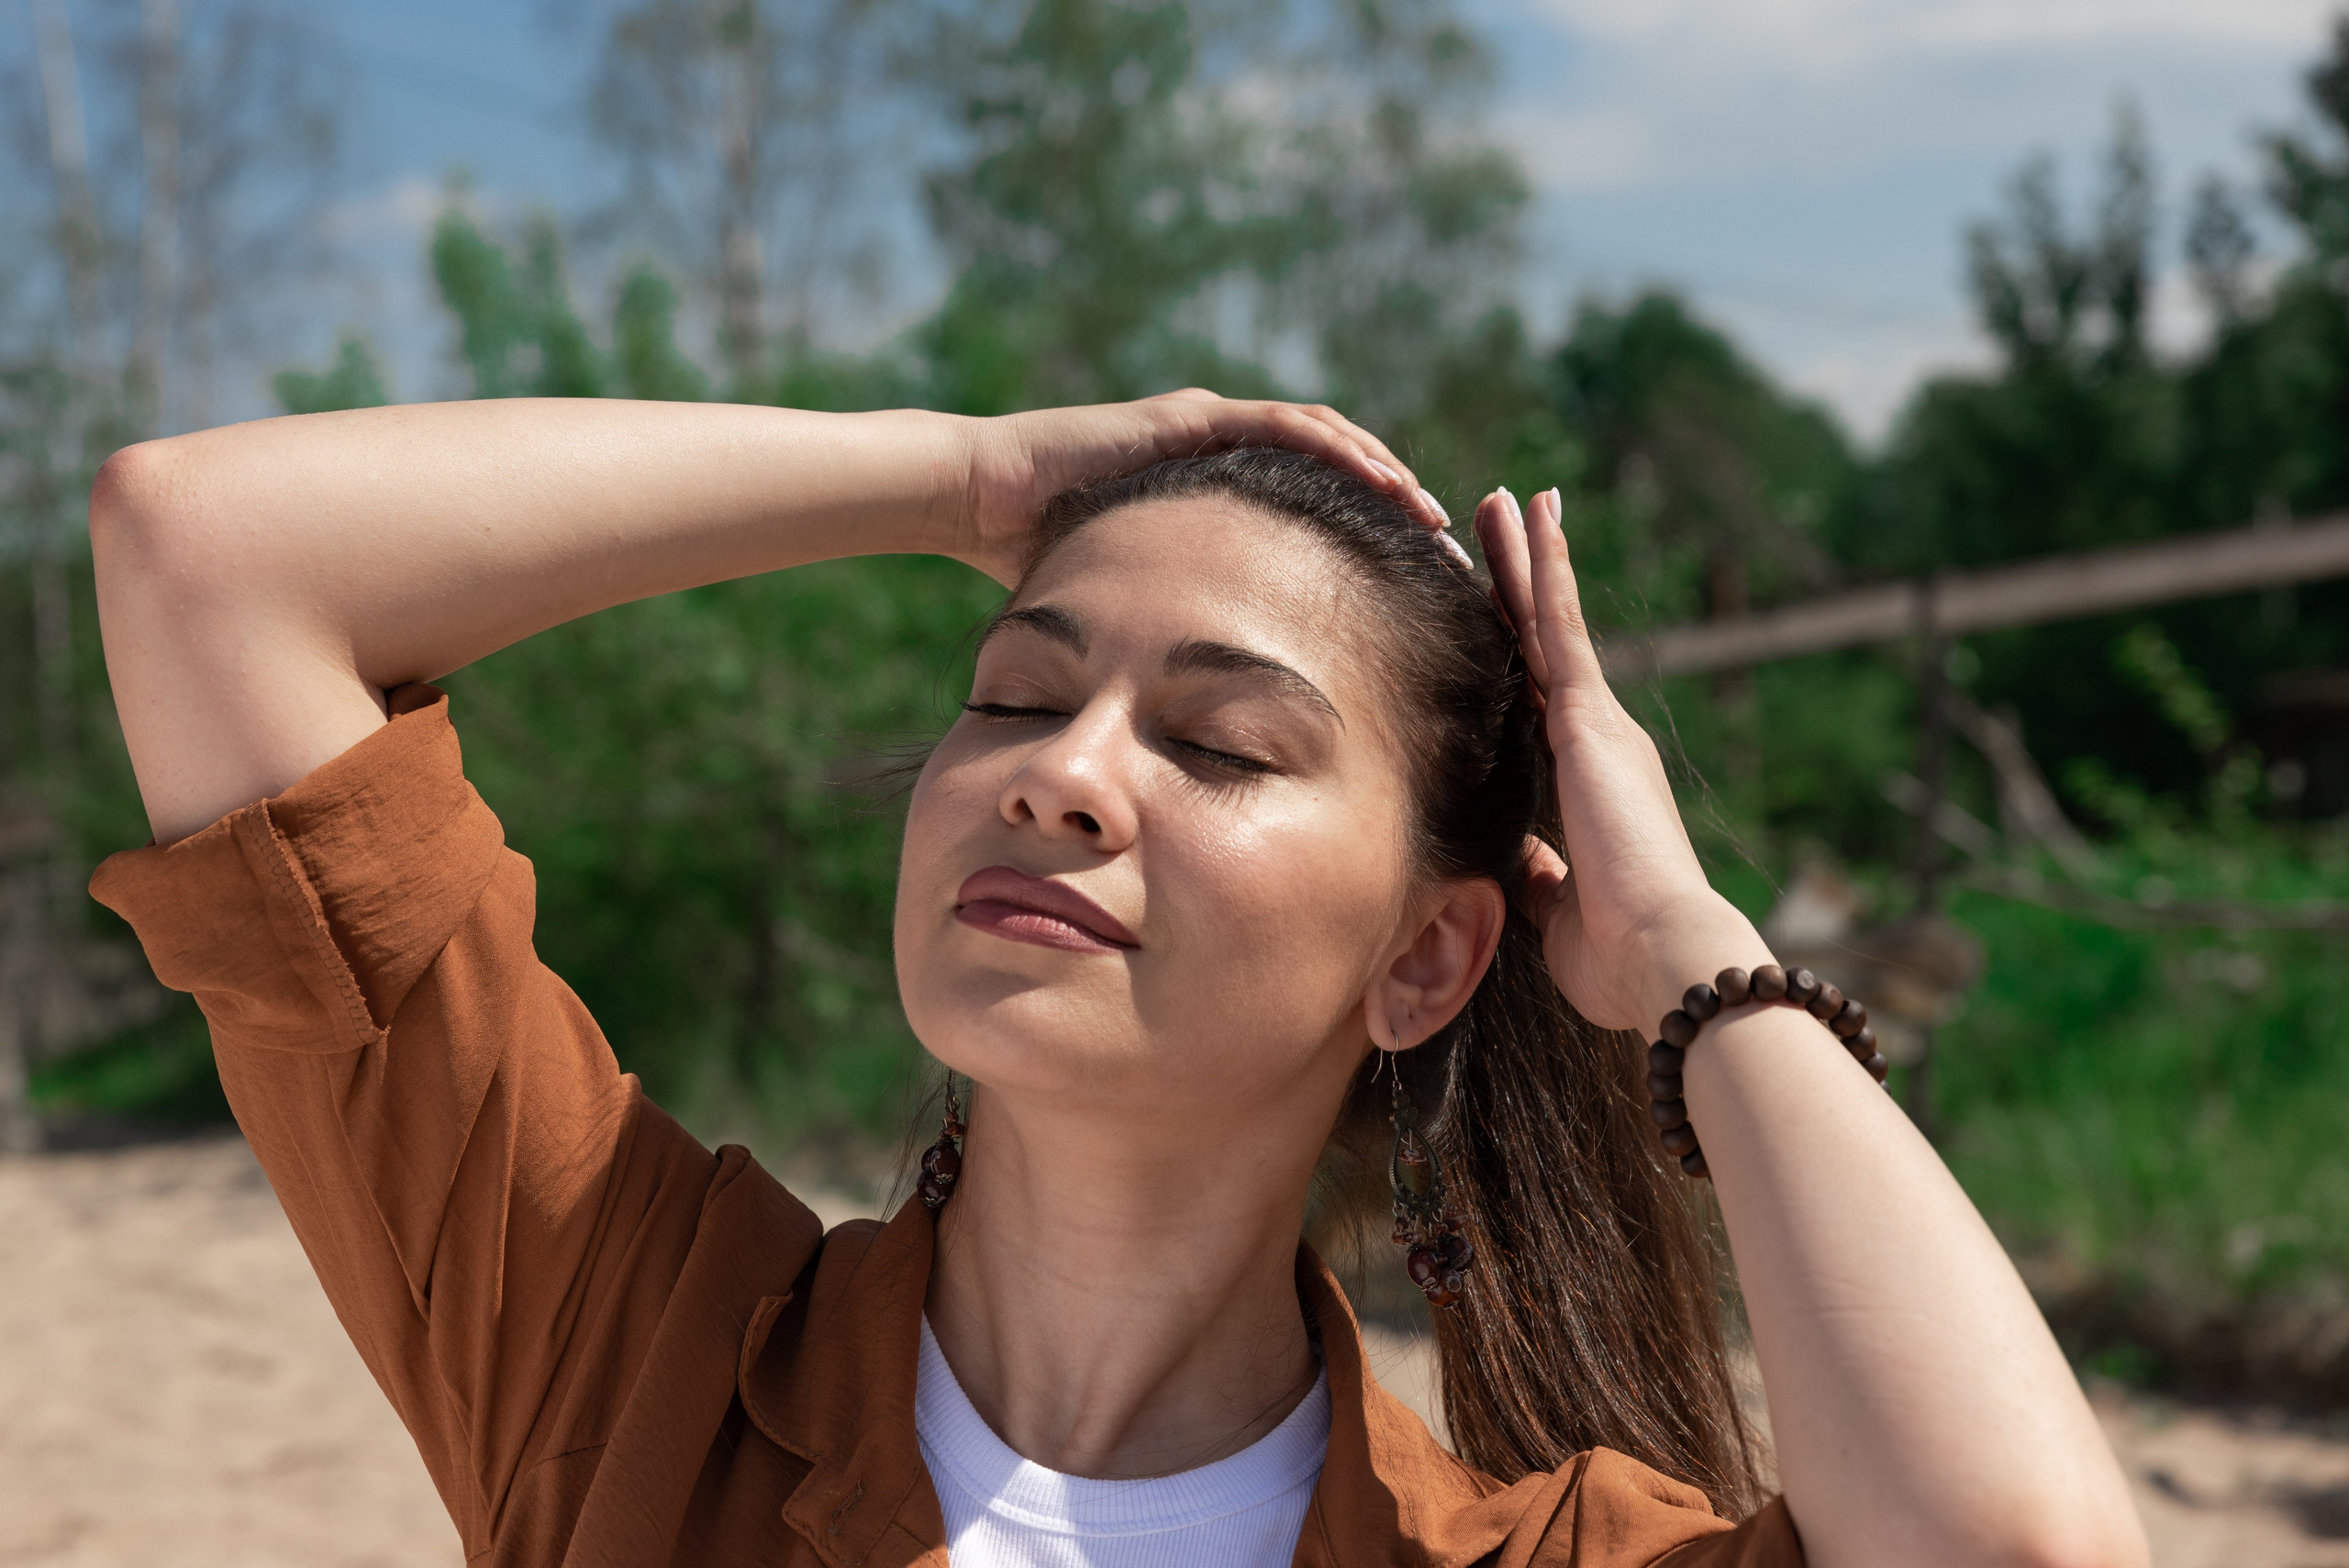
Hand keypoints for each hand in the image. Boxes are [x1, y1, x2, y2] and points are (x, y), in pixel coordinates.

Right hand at [950, 390, 1447, 583]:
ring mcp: (1212, 424)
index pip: (1316, 511)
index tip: (1417, 586)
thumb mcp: (1136, 599)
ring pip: (1328, 440)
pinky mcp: (1196, 417)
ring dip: (1387, 475)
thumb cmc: (1040, 558)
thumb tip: (1205, 709)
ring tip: (1434, 518)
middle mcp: (1224, 450)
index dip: (1371, 541)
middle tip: (1453, 554)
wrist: (982, 502)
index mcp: (1219, 493)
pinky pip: (1287, 426)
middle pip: (1337, 472)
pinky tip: (1386, 481)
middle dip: (1397, 509)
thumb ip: (1177, 626)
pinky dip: (1342, 450)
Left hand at [1474, 487, 1768, 1032]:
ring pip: (1547, 622)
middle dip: (1521, 585)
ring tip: (1503, 499)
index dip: (1518, 658)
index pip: (1539, 707)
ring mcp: (1598, 726)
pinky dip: (1543, 569)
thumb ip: (1537, 877)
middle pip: (1544, 646)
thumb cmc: (1619, 959)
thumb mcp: (1557, 912)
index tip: (1499, 617)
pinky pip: (1558, 626)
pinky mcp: (1590, 719)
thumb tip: (1516, 863)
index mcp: (1589, 790)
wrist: (1665, 956)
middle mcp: (1601, 745)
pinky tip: (1531, 516)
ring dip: (1525, 558)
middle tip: (1499, 523)